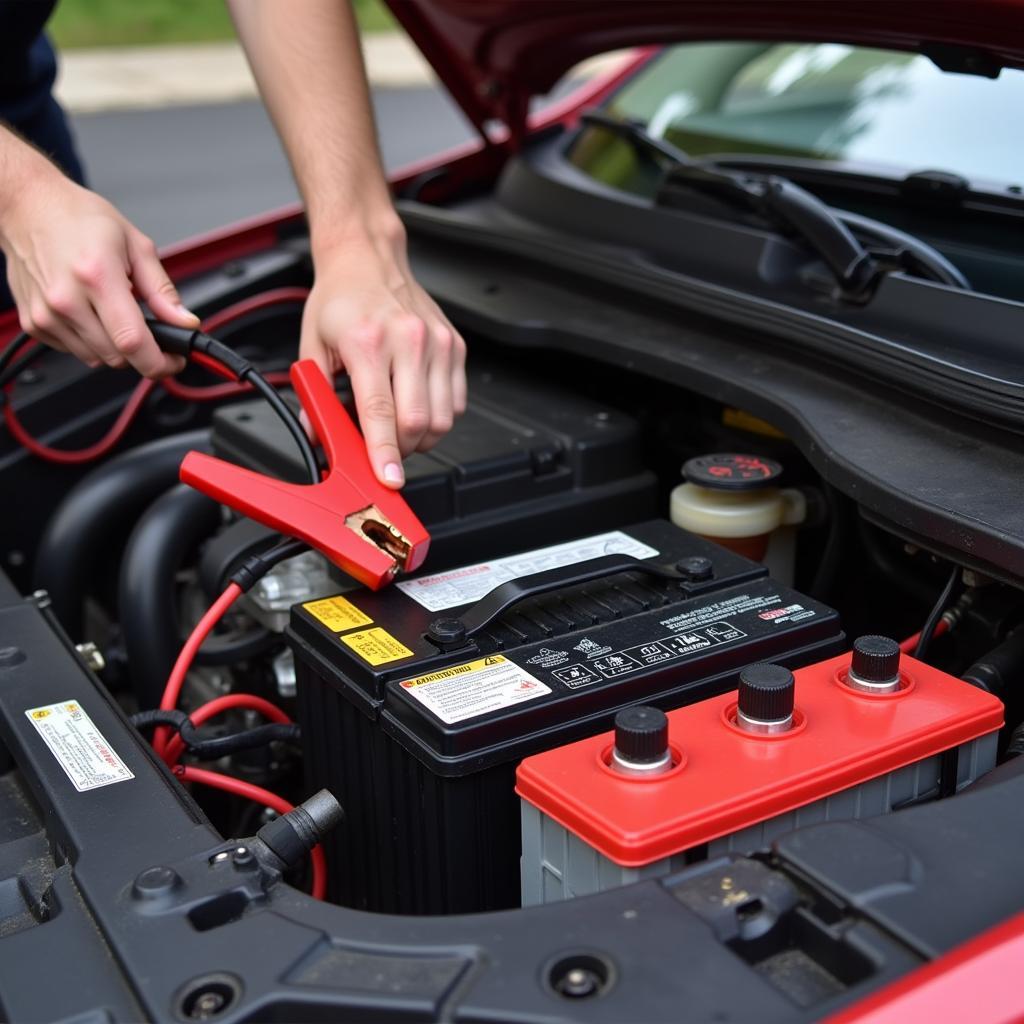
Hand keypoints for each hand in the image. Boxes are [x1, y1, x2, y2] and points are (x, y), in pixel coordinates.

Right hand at [0, 151, 197, 377]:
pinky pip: (74, 352)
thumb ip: (163, 290)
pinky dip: (90, 341)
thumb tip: (184, 321)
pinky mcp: (34, 323)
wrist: (29, 207)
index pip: (132, 341)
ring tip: (113, 312)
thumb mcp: (135, 245)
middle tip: (147, 330)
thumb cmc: (78, 219)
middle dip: (140, 351)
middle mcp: (67, 299)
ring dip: (114, 347)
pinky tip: (89, 312)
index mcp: (97, 276)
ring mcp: (46, 314)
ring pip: (96, 359)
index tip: (174, 360)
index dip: (160, 362)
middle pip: (117, 357)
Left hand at [301, 216, 466, 487]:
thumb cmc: (341, 299)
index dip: (384, 452)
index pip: (380, 412)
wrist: (368, 258)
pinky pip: (456, 402)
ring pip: (442, 418)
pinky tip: (417, 405)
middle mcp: (408, 340)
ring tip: (398, 425)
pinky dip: (439, 417)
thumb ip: (314, 396)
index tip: (388, 478)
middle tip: (383, 447)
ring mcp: (437, 343)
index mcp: (368, 342)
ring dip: (421, 437)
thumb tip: (317, 435)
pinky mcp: (455, 346)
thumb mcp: (313, 345)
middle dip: (401, 449)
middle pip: (418, 422)